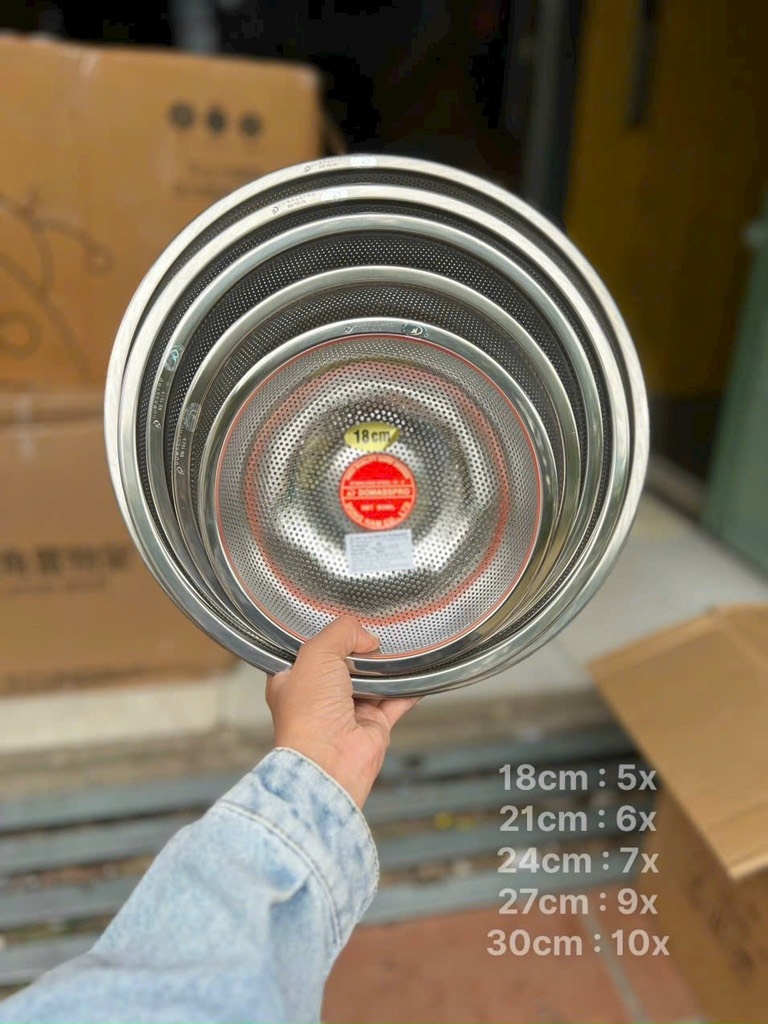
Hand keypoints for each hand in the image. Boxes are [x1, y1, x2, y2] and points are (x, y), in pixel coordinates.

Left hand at [266, 615, 418, 807]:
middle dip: (359, 650)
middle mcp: (319, 697)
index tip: (344, 623)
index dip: (326, 636)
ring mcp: (347, 712)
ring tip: (395, 647)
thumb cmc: (308, 714)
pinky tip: (416, 673)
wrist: (328, 760)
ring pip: (371, 681)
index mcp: (293, 680)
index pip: (310, 650)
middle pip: (344, 663)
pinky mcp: (372, 725)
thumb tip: (366, 637)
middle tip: (372, 635)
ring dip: (384, 667)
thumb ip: (341, 633)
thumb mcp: (316, 654)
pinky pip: (396, 701)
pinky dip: (407, 688)